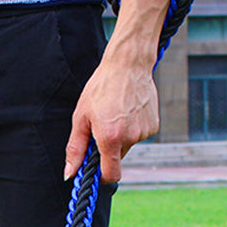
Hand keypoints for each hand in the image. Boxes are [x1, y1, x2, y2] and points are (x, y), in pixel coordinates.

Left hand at [64, 0, 190, 183]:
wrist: (133, 48)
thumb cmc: (98, 83)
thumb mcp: (79, 113)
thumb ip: (74, 146)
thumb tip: (68, 175)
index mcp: (110, 133)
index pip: (109, 175)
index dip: (100, 178)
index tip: (93, 178)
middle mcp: (132, 131)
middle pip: (116, 156)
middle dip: (105, 145)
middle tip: (98, 120)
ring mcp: (150, 125)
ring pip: (128, 142)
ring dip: (118, 130)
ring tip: (111, 105)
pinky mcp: (158, 117)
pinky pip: (140, 130)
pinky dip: (132, 121)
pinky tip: (126, 101)